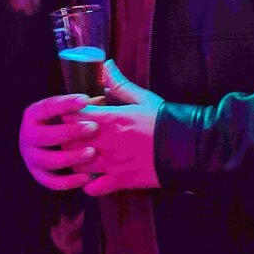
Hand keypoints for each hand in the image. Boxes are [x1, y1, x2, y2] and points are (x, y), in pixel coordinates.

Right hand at [19, 95, 98, 190]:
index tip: (86, 99)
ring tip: (92, 152)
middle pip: (46, 136)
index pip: (47, 107)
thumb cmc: (69, 119)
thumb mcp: (73, 105)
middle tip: (93, 127)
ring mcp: (31, 157)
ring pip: (49, 161)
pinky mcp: (39, 176)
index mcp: (34, 114)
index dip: (65, 104)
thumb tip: (109, 66)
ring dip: (70, 157)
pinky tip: (87, 178)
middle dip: (69, 132)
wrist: (49, 144)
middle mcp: (27, 135)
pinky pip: (52, 182)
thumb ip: (88, 94)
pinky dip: (69, 182)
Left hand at [71, 60, 162, 196]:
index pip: (71, 116)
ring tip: (85, 158)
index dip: (69, 115)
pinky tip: (95, 180)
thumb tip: (107, 65)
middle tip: (77, 137)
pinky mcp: (120, 181)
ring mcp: (110, 164)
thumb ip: (120, 83)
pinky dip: (90, 186)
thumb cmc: (163, 119)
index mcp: (108, 118)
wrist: (185, 146)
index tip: (75, 116)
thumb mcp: (142, 98)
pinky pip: (93, 189)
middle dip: (69, 139)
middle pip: (68, 142)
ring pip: (76, 166)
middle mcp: (103, 141)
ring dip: (77, 162)